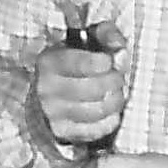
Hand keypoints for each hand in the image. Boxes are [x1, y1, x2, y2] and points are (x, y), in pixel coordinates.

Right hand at [32, 32, 126, 149]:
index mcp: (49, 62)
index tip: (109, 61)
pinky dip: (110, 119)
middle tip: (118, 77)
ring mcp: (53, 114)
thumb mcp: (87, 39)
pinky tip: (110, 109)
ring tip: (116, 92)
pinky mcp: (63, 133)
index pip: (79, 63)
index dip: (103, 62)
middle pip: (94, 88)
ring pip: (98, 110)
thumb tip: (120, 51)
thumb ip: (107, 34)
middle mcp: (47, 89)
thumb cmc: (74, 62)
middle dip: (114, 81)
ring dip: (115, 100)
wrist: (49, 91)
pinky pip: (97, 129)